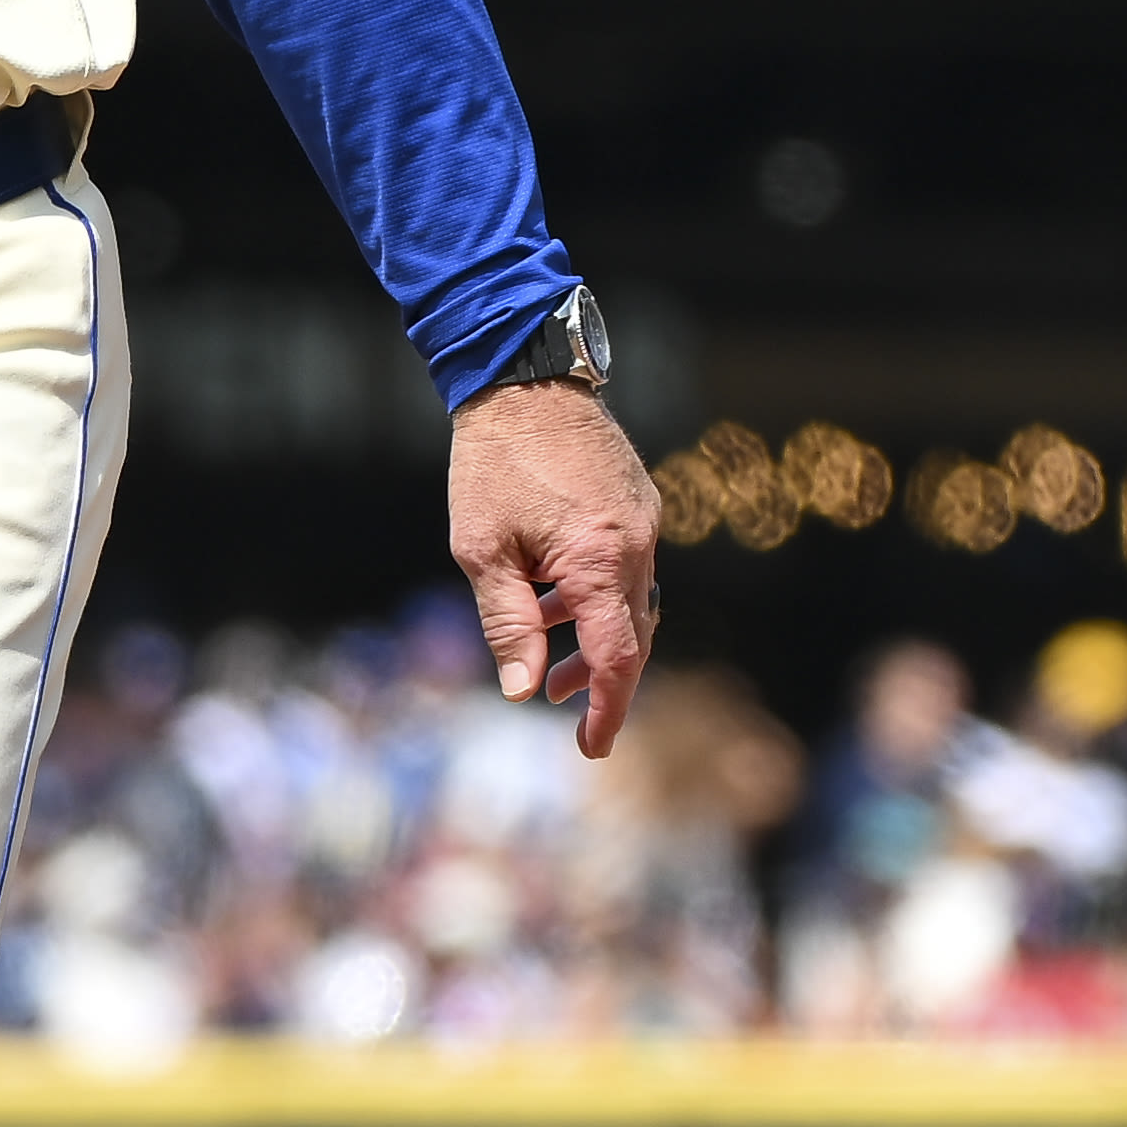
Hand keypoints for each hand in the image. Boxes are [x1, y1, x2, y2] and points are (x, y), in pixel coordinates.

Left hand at [448, 376, 661, 762]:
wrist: (523, 378)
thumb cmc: (493, 464)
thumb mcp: (482, 551)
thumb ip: (507, 623)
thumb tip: (520, 693)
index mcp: (601, 560)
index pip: (618, 656)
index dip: (609, 709)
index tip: (592, 748)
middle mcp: (637, 544)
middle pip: (632, 635)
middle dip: (601, 679)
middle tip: (564, 710)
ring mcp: (644, 521)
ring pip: (629, 602)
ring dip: (594, 638)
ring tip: (550, 666)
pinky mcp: (636, 504)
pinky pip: (624, 568)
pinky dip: (594, 596)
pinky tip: (550, 603)